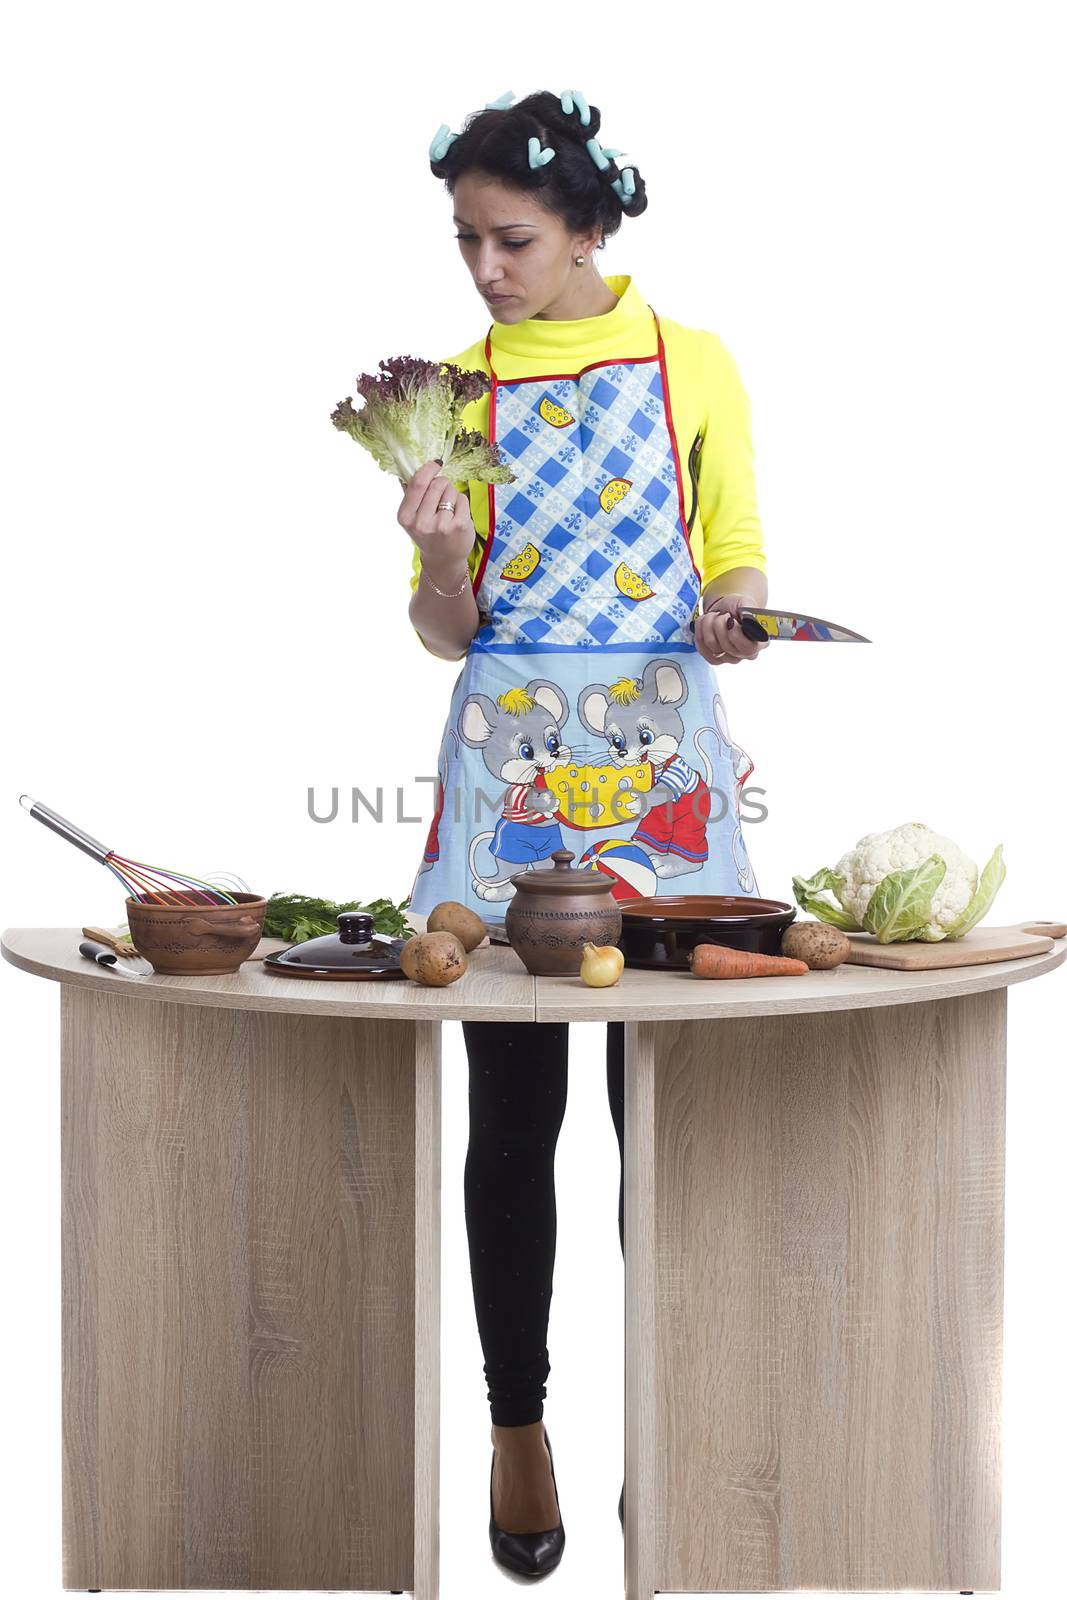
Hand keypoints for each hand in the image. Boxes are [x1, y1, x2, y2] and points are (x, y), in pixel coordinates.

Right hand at [398, 458, 475, 583]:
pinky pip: (462, 499)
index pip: (418, 484)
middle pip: (437, 484)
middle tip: (441, 496)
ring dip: (451, 494)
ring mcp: (442, 525)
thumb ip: (409, 493)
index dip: (428, 469)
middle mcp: (422, 523)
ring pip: (451, 490)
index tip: (435, 463)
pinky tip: (456, 515)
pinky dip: (461, 503)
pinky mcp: (460, 525)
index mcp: (406, 517)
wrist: (443, 559)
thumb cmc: (427, 533)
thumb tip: (406, 468)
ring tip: (447, 510)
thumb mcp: (411, 516)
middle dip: (442, 483)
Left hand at [693, 592, 768, 665]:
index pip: (749, 649)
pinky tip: (706, 624)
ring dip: (708, 625)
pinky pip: (702, 648)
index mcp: (760, 642)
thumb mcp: (746, 602)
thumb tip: (749, 620)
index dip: (736, 635)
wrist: (725, 609)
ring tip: (714, 616)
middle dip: (719, 624)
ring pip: (712, 645)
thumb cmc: (737, 607)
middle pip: (726, 646)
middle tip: (723, 614)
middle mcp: (747, 654)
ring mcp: (730, 658)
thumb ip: (749, 610)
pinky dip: (700, 632)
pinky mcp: (715, 659)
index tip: (731, 620)